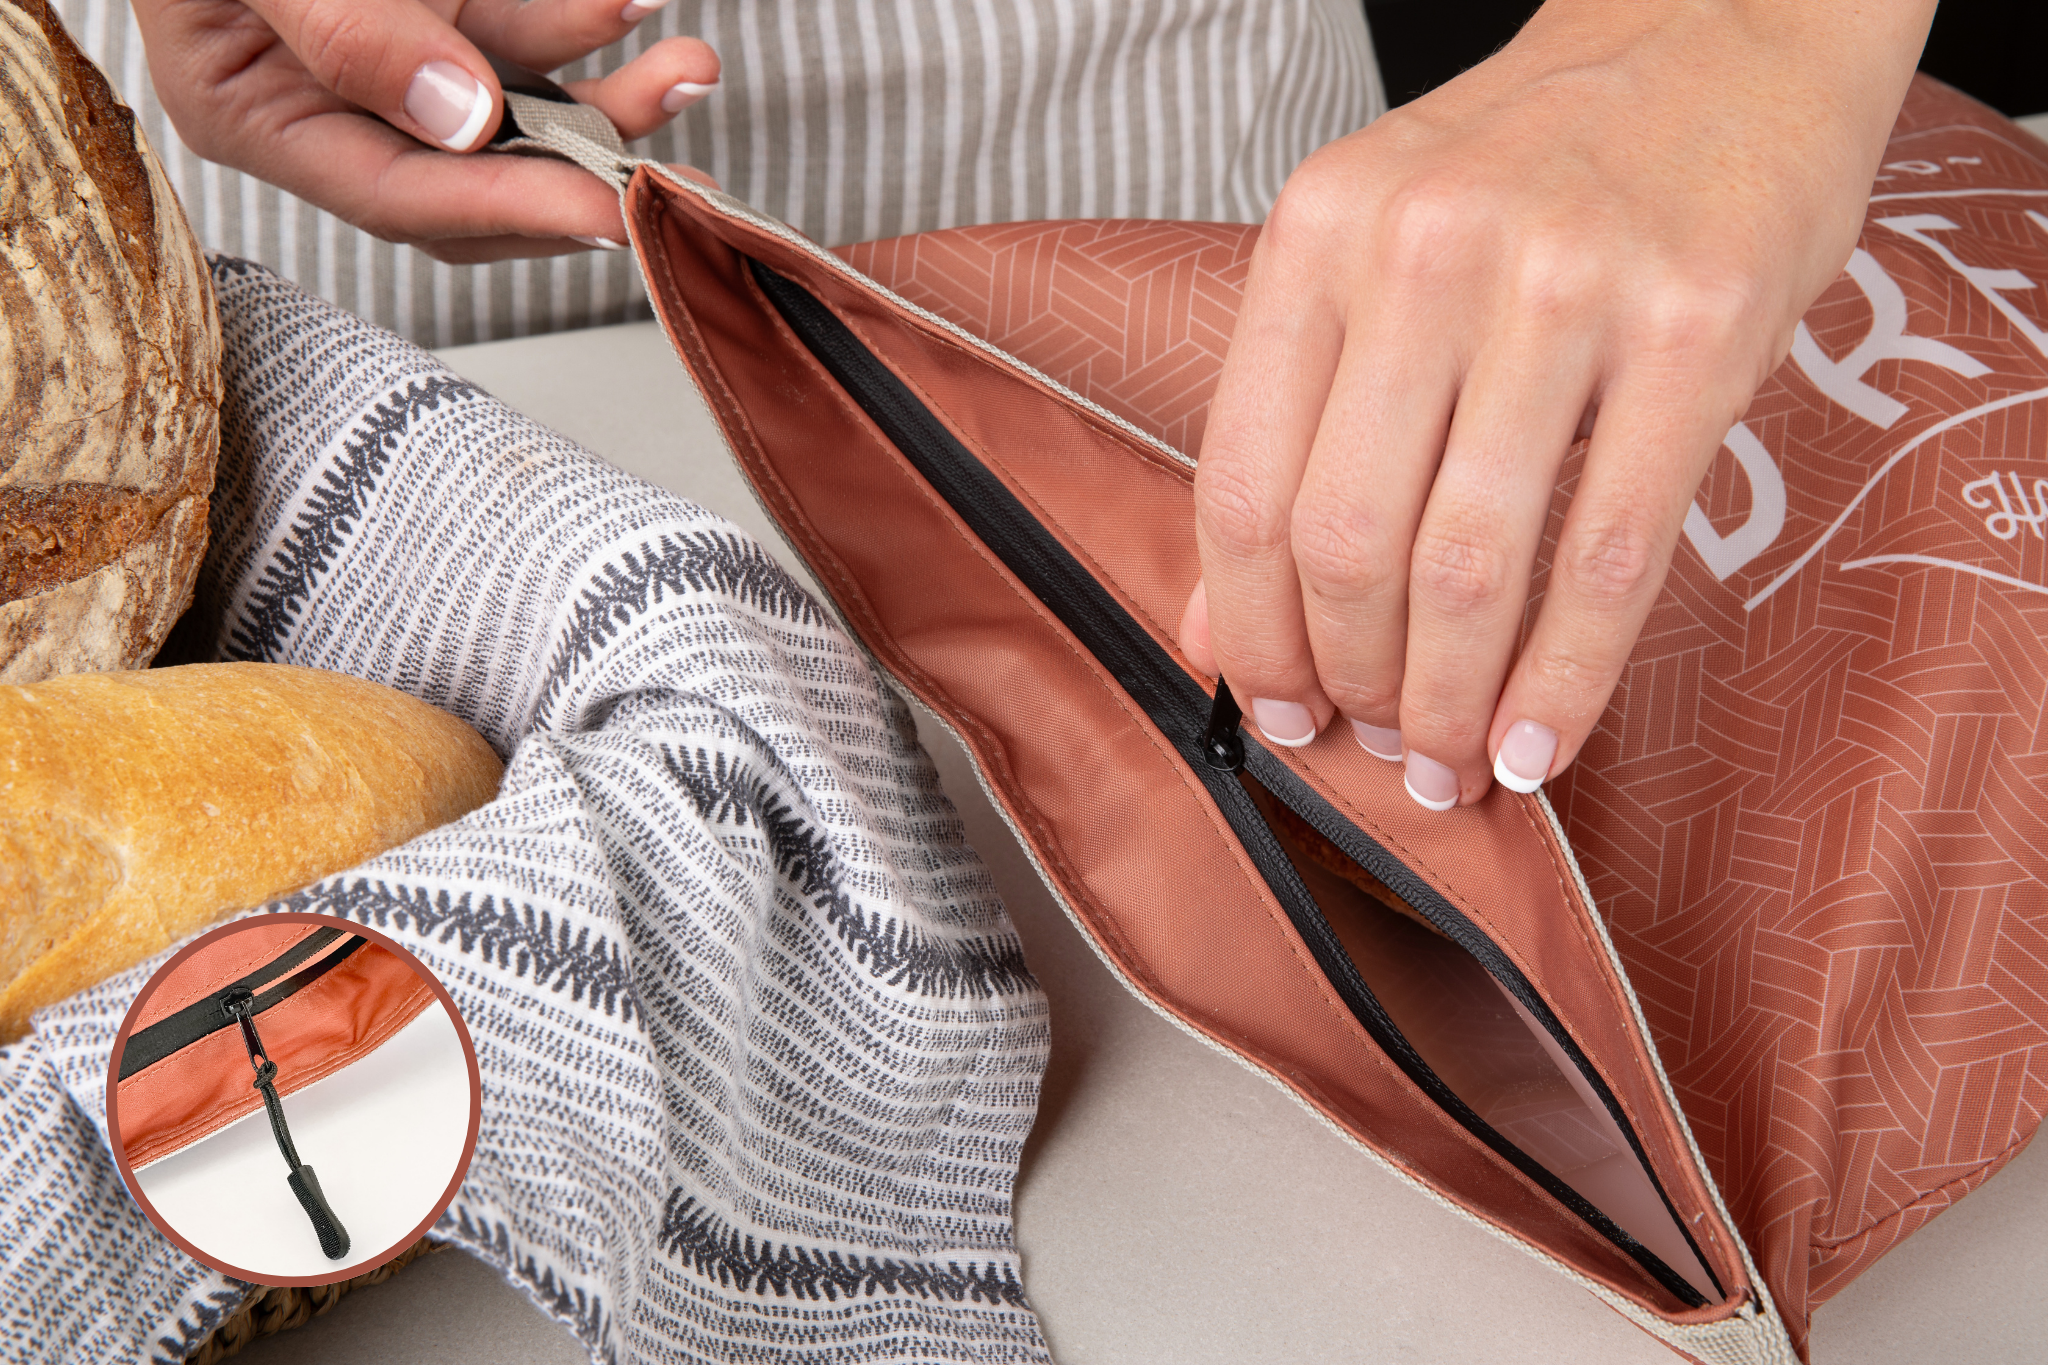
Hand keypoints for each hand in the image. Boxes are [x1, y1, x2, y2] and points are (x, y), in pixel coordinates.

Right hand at [134, 0, 720, 261]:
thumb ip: (348, 34)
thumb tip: (465, 118)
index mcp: (257, 114)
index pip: (402, 198)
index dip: (512, 210)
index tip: (610, 212)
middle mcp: (335, 101)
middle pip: (479, 179)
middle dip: (588, 172)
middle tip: (681, 177)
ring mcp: (397, 54)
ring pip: (525, 111)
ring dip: (616, 96)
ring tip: (691, 67)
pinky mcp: (443, 3)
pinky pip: (528, 29)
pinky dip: (585, 20)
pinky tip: (634, 2)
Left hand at [1180, 0, 1934, 808]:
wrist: (1727, 25)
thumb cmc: (1540, 161)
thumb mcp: (1378, 253)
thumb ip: (1293, 427)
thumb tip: (1217, 625)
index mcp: (1321, 233)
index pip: (1241, 481)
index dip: (1250, 630)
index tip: (1271, 705)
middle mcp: (1425, 251)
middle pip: (1345, 541)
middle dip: (1348, 681)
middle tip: (1371, 743)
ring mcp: (1565, 285)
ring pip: (1466, 565)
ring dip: (1444, 701)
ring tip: (1446, 759)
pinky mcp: (1695, 327)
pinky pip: (1608, 555)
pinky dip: (1564, 680)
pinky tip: (1540, 743)